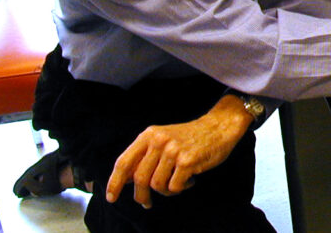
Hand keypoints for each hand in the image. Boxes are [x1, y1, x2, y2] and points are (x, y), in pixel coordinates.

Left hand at [104, 95, 252, 207]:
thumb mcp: (163, 139)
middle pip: (139, 178)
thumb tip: (126, 180)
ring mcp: (173, 151)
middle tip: (146, 203)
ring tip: (177, 183)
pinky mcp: (188, 161)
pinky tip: (189, 180)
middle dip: (141, 196)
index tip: (111, 197)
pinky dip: (181, 188)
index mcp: (149, 135)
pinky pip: (174, 187)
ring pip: (157, 185)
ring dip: (166, 191)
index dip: (114, 182)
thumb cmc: (190, 137)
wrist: (219, 127)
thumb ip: (145, 156)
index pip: (124, 162)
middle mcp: (159, 141)